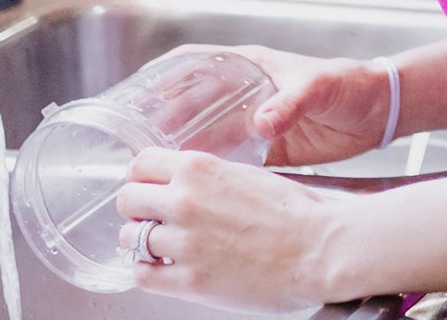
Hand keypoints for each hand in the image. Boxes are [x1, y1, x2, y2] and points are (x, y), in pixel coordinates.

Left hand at [116, 148, 341, 309]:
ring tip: (163, 246)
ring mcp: (184, 243)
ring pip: (130, 239)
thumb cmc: (297, 213)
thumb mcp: (248, 176)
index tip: (147, 186)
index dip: (141, 177)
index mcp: (200, 168)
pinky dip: (148, 271)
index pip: (140, 164)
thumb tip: (186, 185)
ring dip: (143, 242)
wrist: (320, 249)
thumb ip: (210, 178)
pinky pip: (143, 275)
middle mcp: (185, 201)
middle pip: (126, 200)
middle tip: (150, 218)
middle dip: (136, 209)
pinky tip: (165, 268)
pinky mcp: (190, 281)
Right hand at [156, 43, 394, 167]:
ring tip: (155, 166)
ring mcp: (254, 119)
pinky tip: (195, 184)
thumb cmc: (351, 85)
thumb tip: (262, 123)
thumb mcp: (320, 87)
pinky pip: (229, 155)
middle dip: (162, 116)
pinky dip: (211, 166)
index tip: (135, 88)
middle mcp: (246, 91)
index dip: (164, 72)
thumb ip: (292, 103)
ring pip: (206, 130)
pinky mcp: (266, 146)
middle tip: (135, 140)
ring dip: (182, 145)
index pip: (197, 61)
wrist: (378, 113)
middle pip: (192, 100)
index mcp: (252, 66)